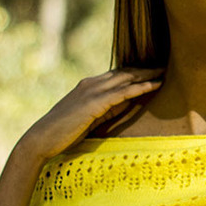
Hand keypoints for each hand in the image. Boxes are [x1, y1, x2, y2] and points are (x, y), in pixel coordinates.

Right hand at [18, 67, 162, 160]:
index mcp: (88, 86)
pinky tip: (153, 85)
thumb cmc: (62, 133)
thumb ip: (104, 110)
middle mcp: (91, 84)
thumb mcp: (88, 118)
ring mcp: (92, 92)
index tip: (150, 71)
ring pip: (125, 79)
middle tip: (162, 66)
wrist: (42, 139)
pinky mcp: (95, 103)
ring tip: (163, 72)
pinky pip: (122, 93)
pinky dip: (139, 88)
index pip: (115, 75)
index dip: (134, 72)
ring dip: (146, 75)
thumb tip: (123, 106)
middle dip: (144, 69)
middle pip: (123, 72)